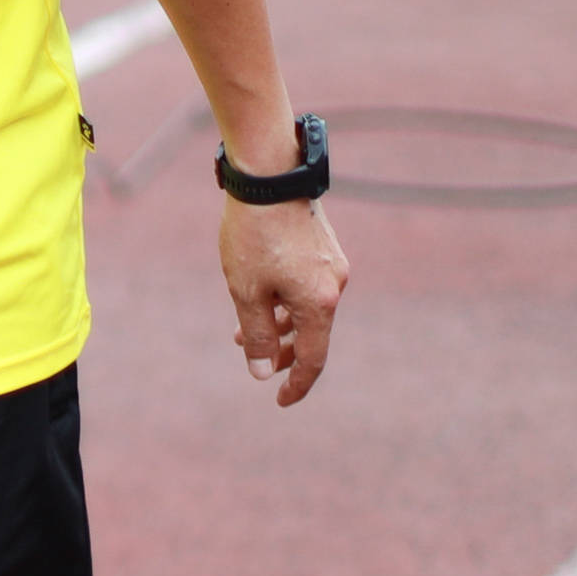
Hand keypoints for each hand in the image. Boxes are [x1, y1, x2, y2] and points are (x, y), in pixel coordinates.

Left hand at [219, 195, 348, 402]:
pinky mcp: (324, 248)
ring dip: (278, 324)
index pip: (312, 358)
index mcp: (319, 303)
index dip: (296, 384)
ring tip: (242, 329)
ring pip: (307, 309)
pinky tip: (259, 296)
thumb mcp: (246, 293)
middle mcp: (334, 286)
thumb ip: (256, 336)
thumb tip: (262, 373)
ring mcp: (332, 265)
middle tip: (255, 362)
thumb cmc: (253, 234)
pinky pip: (307, 288)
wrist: (269, 174)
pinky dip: (285, 301)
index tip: (280, 401)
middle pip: (311, 334)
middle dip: (281, 353)